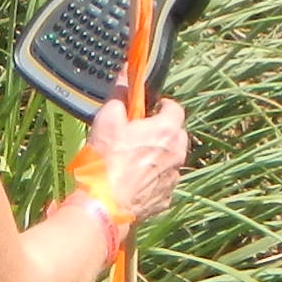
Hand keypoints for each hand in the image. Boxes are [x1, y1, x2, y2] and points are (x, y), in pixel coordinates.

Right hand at [71, 98, 188, 226]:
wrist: (104, 206)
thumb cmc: (106, 162)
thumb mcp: (107, 121)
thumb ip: (119, 95)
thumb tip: (124, 75)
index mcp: (166, 130)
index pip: (175, 108)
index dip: (161, 106)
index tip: (147, 109)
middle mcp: (177, 154)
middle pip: (176, 135)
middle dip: (161, 132)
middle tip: (137, 134)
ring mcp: (173, 179)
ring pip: (170, 160)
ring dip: (157, 157)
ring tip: (131, 161)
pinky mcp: (165, 199)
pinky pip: (162, 183)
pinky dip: (151, 180)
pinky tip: (132, 182)